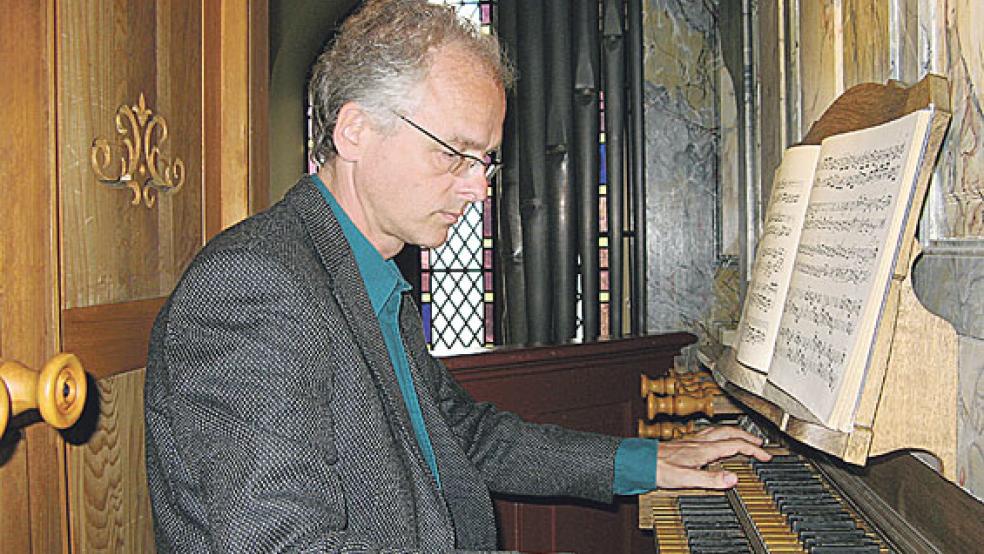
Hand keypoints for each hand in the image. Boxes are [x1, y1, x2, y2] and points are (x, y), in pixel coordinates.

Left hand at [655, 426, 770, 489]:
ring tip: (745, 438)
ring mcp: (693, 440)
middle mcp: (700, 442)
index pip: (735, 445)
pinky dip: (721, 434)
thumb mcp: (687, 479)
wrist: (640, 462)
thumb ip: (711, 479)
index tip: (766, 456)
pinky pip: (710, 433)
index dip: (753, 450)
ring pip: (720, 431)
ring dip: (736, 433)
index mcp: (704, 450)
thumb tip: (733, 479)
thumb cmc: (659, 469)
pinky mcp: (686, 442)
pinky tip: (717, 439)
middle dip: (748, 438)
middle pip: (730, 434)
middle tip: (761, 445)